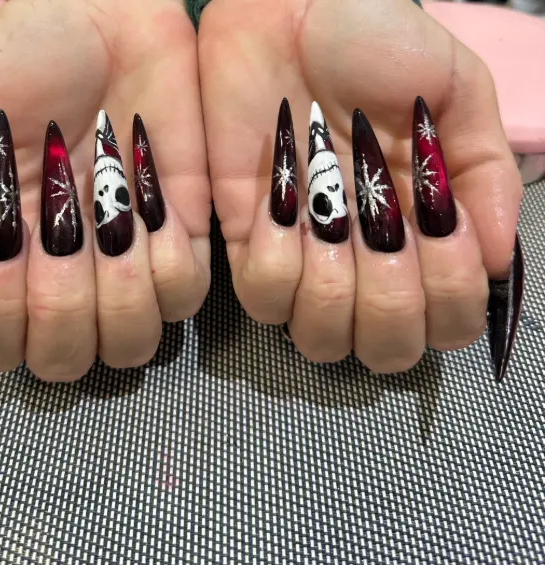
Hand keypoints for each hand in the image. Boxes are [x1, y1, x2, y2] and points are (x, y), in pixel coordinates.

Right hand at [0, 0, 210, 379]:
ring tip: (107, 225)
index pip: (0, 347)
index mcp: (7, 259)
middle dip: (57, 308)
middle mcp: (70, 278)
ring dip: (114, 295)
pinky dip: (167, 263)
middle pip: (68, 361)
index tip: (2, 245)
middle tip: (56, 234)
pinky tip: (151, 211)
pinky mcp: (185, 241)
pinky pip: (184, 297)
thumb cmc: (29, 60)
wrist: (108, 16)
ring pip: (131, 344)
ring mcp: (131, 266)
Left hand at [198, 0, 520, 371]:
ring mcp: (303, 257)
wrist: (289, 8)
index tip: (440, 232)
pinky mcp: (245, 242)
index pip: (445, 324)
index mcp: (422, 232)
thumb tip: (498, 261)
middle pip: (383, 350)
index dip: (449, 300)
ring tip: (334, 221)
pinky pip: (261, 300)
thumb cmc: (375, 40)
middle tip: (387, 238)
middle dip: (392, 310)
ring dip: (335, 292)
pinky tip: (285, 209)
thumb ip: (485, 174)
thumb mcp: (455, 92)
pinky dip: (278, 265)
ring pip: (319, 341)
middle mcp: (363, 260)